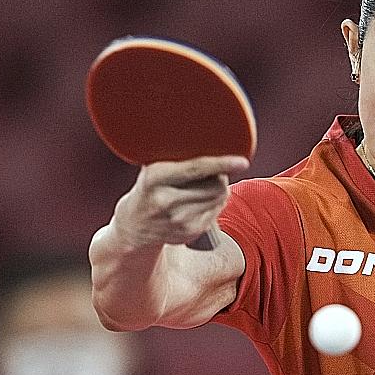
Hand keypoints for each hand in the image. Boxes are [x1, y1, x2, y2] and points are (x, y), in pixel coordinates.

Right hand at [111, 155, 248, 249]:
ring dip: (219, 188)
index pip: (196, 168)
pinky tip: (200, 200)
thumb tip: (210, 141)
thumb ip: (175, 157)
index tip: (242, 161)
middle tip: (212, 171)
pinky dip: (215, 202)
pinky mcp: (189, 233)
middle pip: (215, 185)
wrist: (132, 228)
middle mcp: (166, 201)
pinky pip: (217, 211)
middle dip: (220, 175)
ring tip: (204, 184)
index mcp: (154, 178)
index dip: (221, 163)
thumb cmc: (148, 188)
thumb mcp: (152, 169)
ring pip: (219, 198)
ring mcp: (179, 221)